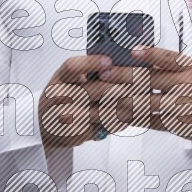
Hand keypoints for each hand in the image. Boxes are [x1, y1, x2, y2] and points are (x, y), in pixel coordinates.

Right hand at [37, 53, 164, 147]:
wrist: (44, 126)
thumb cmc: (63, 97)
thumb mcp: (68, 80)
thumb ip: (88, 70)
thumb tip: (121, 58)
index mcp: (60, 78)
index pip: (72, 67)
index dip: (91, 63)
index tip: (109, 61)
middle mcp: (61, 97)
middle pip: (97, 89)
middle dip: (125, 85)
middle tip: (144, 80)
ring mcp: (68, 117)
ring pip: (106, 110)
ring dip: (129, 105)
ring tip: (147, 98)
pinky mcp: (77, 133)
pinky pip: (105, 126)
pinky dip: (122, 121)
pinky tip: (135, 115)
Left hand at [97, 45, 191, 143]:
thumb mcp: (187, 69)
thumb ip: (164, 63)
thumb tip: (132, 54)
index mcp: (188, 68)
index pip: (167, 58)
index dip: (149, 54)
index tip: (131, 51)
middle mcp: (186, 86)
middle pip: (149, 80)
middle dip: (122, 77)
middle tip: (105, 74)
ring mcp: (181, 107)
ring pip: (145, 103)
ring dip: (122, 99)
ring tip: (106, 95)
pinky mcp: (175, 124)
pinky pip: (148, 120)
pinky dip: (131, 116)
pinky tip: (118, 112)